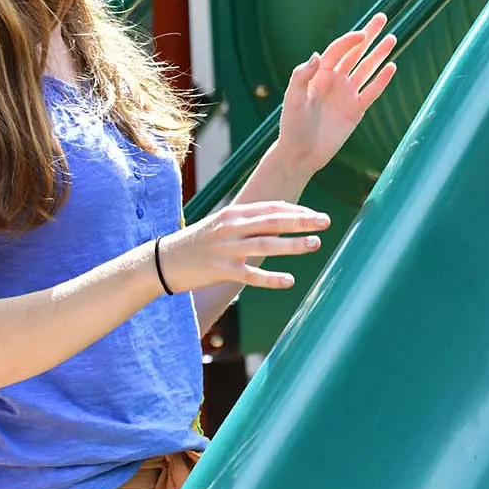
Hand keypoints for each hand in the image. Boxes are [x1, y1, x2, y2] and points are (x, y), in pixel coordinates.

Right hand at [157, 201, 331, 292]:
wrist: (162, 261)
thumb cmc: (197, 242)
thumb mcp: (221, 224)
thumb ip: (248, 220)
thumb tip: (279, 215)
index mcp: (233, 214)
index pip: (271, 207)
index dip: (296, 210)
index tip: (316, 213)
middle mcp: (231, 228)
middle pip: (273, 222)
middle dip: (302, 220)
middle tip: (326, 221)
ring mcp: (226, 250)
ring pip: (266, 246)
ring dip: (292, 245)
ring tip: (315, 244)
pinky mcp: (220, 271)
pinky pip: (250, 275)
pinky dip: (271, 278)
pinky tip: (290, 281)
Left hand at [272, 14, 397, 174]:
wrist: (301, 154)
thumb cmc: (292, 126)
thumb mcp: (293, 100)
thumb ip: (301, 77)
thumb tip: (316, 55)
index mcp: (319, 75)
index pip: (338, 50)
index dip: (350, 40)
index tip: (363, 34)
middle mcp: (335, 80)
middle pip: (355, 53)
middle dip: (368, 35)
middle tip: (382, 18)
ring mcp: (347, 95)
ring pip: (367, 69)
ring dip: (379, 54)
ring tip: (392, 38)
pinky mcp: (356, 110)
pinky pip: (372, 91)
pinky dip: (382, 80)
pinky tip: (392, 67)